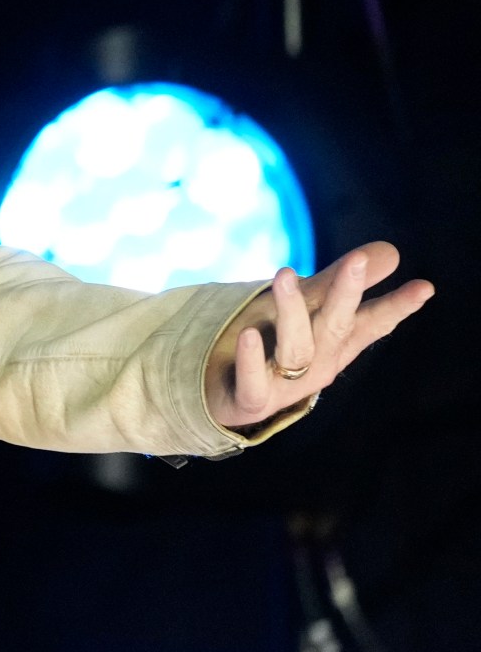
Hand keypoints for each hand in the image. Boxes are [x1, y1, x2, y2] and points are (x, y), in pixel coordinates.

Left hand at [205, 241, 434, 429]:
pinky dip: (253, 359)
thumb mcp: (305, 311)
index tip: (425, 287)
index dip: (396, 306)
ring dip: (291, 310)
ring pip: (296, 349)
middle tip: (358, 260)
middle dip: (347, 294)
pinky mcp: (253, 400)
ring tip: (284, 273)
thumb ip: (338, 284)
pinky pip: (254, 382)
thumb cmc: (271, 346)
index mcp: (335, 343)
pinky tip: (250, 335)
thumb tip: (390, 251)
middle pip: (336, 327)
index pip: (371, 321)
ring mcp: (287, 385)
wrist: (227, 396)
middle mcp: (318, 364)